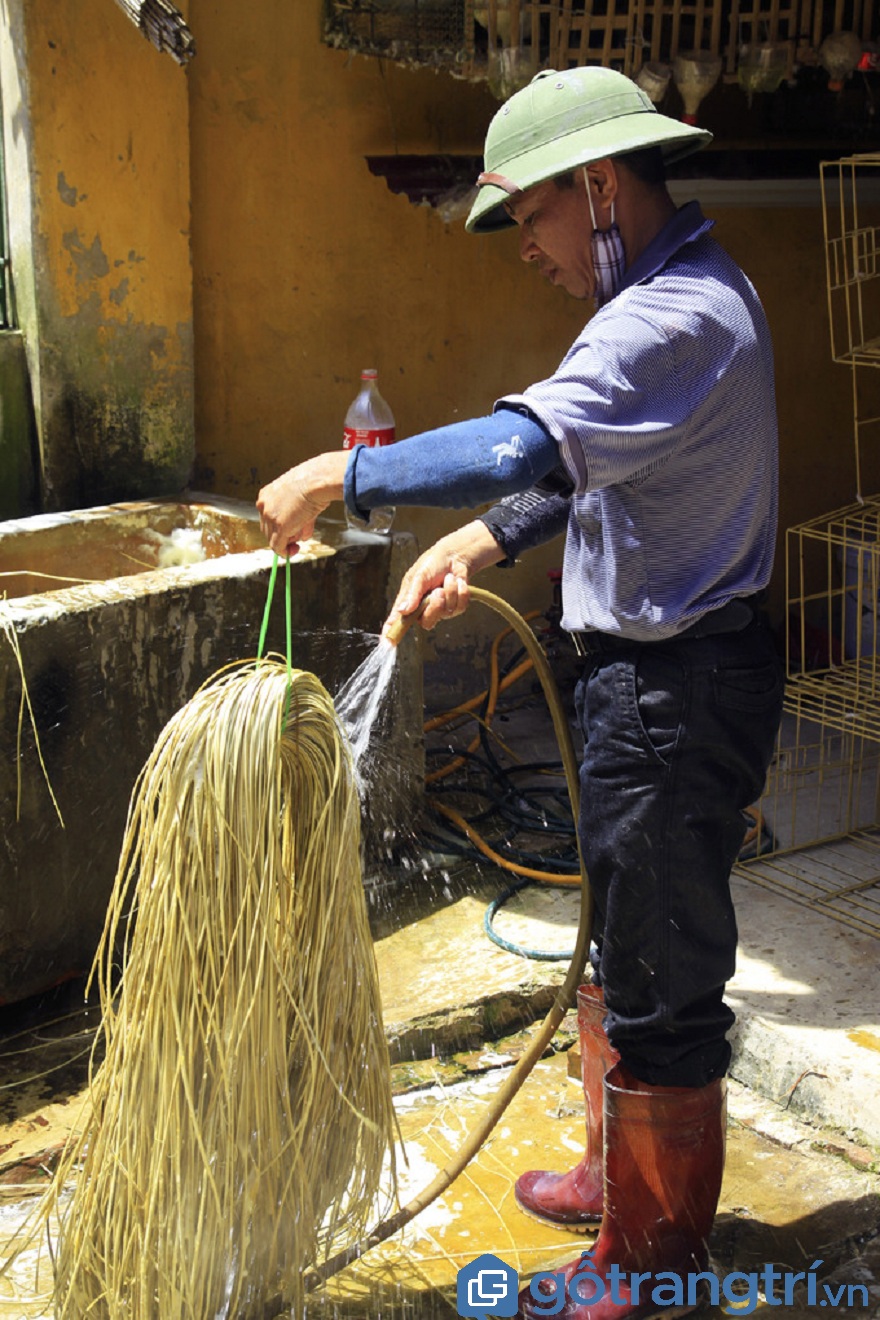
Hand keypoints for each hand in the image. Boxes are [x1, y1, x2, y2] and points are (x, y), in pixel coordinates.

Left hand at [256, 452, 347, 555]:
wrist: (317, 480)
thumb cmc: (313, 483)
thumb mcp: (301, 498)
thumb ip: (298, 517)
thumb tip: (301, 536)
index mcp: (266, 494)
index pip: (267, 517)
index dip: (278, 526)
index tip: (289, 531)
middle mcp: (264, 506)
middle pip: (267, 530)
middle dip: (283, 535)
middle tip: (297, 536)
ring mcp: (271, 517)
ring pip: (273, 539)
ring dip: (287, 542)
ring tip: (302, 535)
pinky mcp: (280, 527)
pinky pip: (278, 547)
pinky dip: (285, 552)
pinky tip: (293, 551)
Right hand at [383, 521, 504, 638]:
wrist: (455, 556)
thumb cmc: (432, 563)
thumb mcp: (419, 575)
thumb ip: (412, 594)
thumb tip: (403, 611)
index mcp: (409, 601)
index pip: (397, 620)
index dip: (392, 632)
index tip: (386, 643)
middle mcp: (423, 609)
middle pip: (426, 622)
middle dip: (434, 607)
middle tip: (437, 591)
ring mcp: (440, 610)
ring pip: (446, 613)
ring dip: (449, 593)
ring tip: (448, 579)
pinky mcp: (456, 607)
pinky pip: (460, 607)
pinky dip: (460, 592)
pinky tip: (458, 581)